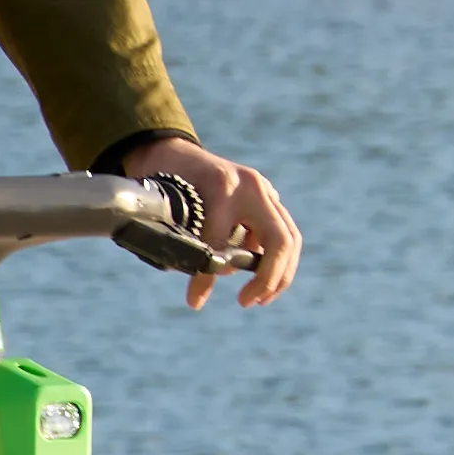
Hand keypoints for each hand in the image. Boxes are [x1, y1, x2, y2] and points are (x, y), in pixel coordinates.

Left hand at [116, 137, 303, 306]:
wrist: (173, 152)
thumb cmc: (164, 184)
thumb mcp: (167, 212)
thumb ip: (187, 246)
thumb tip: (198, 295)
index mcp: (223, 188)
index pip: (223, 241)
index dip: (210, 275)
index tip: (195, 300)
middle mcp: (252, 187)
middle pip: (282, 240)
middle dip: (270, 278)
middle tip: (249, 302)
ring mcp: (265, 190)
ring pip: (289, 237)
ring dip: (279, 273)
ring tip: (257, 296)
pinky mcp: (268, 199)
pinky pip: (282, 233)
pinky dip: (273, 258)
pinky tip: (254, 275)